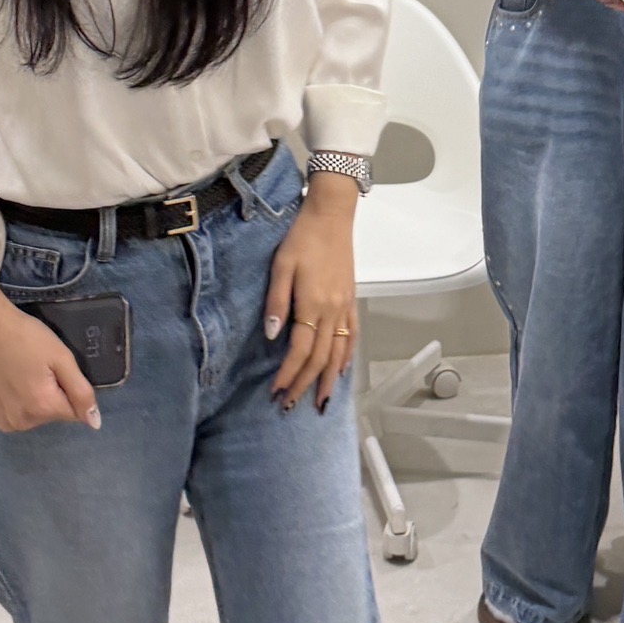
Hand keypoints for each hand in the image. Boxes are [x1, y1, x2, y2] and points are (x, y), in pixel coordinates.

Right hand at [0, 247, 100, 433]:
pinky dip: (12, 405)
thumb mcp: (62, 358)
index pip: (73, 412)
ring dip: (31, 402)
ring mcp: (1, 421)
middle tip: (36, 369)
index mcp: (43, 407)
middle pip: (51, 415)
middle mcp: (22, 423)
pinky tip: (6, 383)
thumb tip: (95, 424)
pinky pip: (11, 417)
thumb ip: (81, 392)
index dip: (68, 389)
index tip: (53, 370)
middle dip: (50, 396)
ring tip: (20, 375)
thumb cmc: (26, 337)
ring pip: (31, 418)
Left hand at [264, 172, 358, 412]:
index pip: (300, 350)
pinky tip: (340, 371)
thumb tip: (271, 335)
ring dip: (328, 380)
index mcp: (313, 304)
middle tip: (292, 406)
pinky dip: (347, 357)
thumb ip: (277, 301)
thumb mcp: (281, 265)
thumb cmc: (302, 238)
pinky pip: (352, 336)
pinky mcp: (351, 300)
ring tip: (320, 401)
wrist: (331, 216)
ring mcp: (345, 307)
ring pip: (339, 353)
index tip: (276, 391)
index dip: (288, 374)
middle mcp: (333, 311)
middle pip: (320, 358)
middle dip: (305, 384)